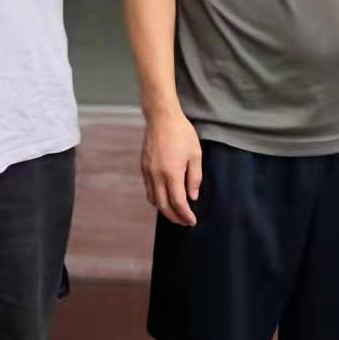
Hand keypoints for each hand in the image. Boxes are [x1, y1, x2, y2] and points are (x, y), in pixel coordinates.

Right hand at [141, 109, 202, 226]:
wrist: (161, 117)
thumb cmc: (182, 133)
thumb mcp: (195, 154)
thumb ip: (194, 177)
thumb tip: (192, 197)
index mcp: (172, 173)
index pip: (178, 203)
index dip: (185, 215)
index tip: (192, 221)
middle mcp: (157, 176)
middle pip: (163, 206)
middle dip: (174, 217)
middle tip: (184, 222)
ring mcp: (148, 171)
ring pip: (153, 199)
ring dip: (164, 210)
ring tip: (175, 213)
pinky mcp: (143, 166)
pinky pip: (148, 189)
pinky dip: (156, 198)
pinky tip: (164, 197)